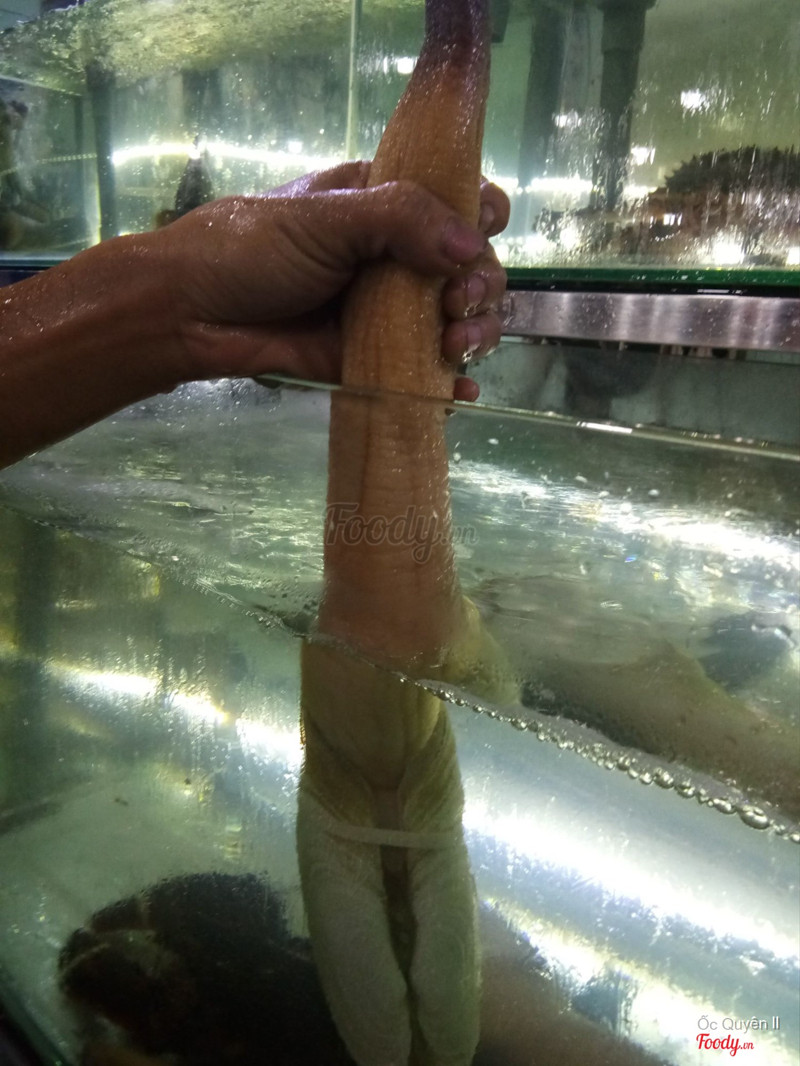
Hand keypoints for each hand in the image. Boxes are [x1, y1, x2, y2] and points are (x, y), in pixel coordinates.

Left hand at [160, 162, 508, 400]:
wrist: (190, 316)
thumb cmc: (249, 250)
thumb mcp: (326, 218)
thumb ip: (400, 220)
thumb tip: (469, 248)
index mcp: (385, 202)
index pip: (456, 200)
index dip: (481, 215)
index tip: (483, 231)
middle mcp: (395, 255)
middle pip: (470, 267)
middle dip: (481, 285)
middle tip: (456, 304)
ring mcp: (387, 311)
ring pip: (458, 320)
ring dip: (475, 333)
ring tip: (455, 346)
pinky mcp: (374, 360)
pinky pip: (426, 372)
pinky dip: (451, 385)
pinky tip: (460, 394)